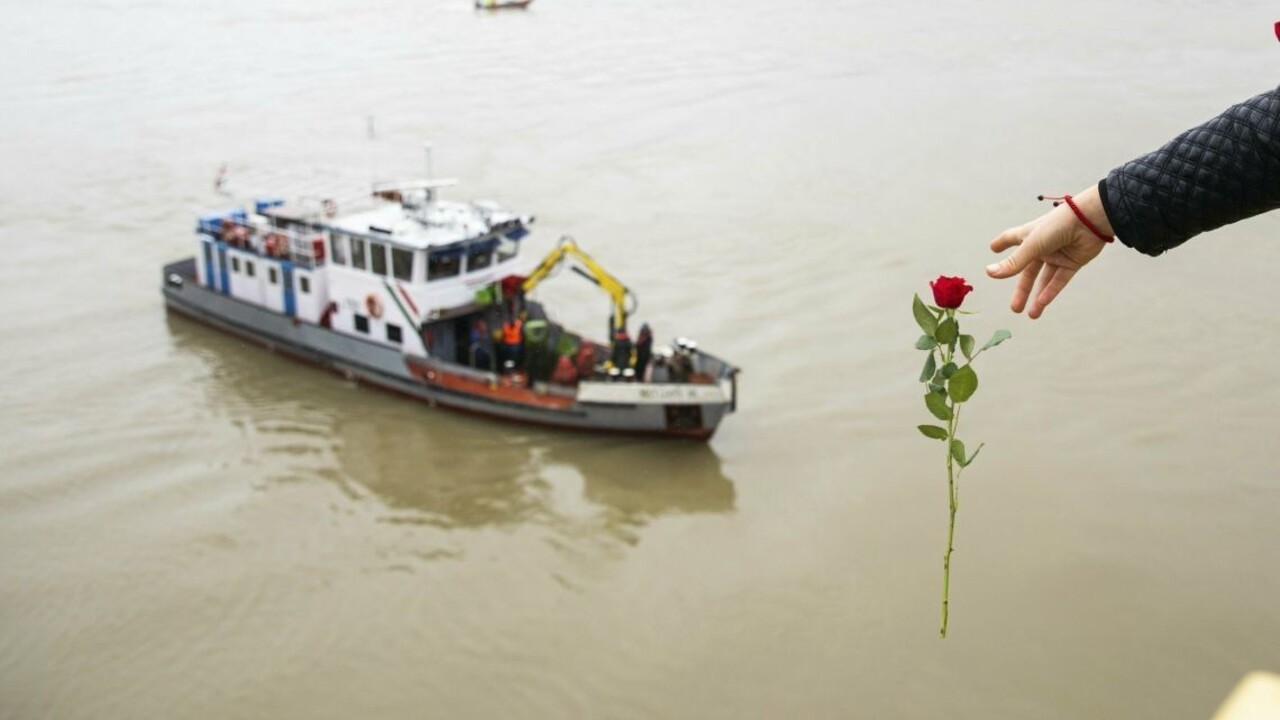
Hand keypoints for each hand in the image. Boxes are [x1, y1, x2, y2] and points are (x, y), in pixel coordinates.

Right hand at [985, 184, 1112, 318]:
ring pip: (1044, 279)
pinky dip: (1051, 292)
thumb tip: (990, 273)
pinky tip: (1042, 303)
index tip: (993, 248)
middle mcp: (1042, 246)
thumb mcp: (1032, 245)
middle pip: (1027, 270)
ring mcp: (1057, 255)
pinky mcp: (1072, 262)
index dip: (1002, 243)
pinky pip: (1059, 280)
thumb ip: (1013, 262)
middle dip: (1022, 290)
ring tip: (1030, 315)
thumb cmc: (1058, 226)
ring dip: (1037, 297)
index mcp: (1029, 235)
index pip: (1011, 238)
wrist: (1091, 220)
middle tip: (1014, 307)